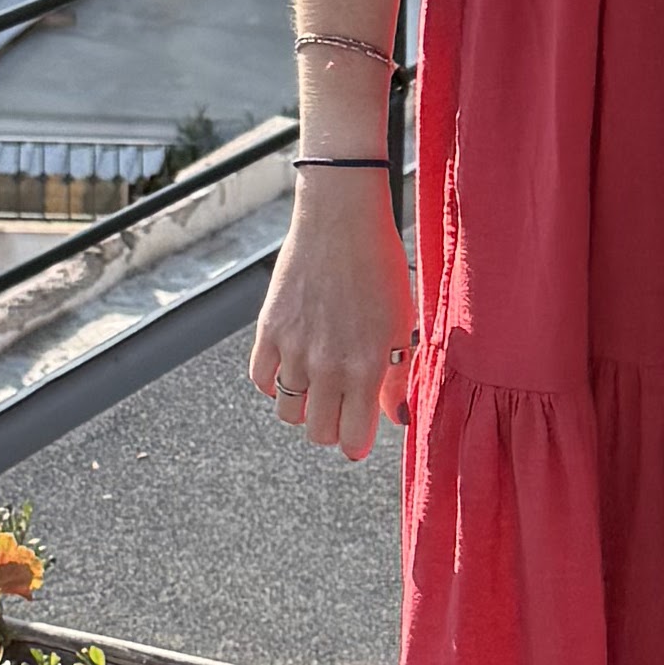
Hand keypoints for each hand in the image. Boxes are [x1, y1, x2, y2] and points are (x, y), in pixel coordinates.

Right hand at [248, 178, 409, 461]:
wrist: (341, 221)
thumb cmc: (380, 268)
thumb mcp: (403, 323)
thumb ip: (399, 376)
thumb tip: (396, 417)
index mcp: (366, 367)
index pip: (352, 438)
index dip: (356, 443)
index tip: (357, 436)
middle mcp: (327, 366)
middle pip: (317, 432)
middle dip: (331, 428)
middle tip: (341, 408)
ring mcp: (294, 349)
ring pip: (287, 413)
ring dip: (303, 408)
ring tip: (317, 387)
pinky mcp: (269, 330)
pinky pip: (261, 380)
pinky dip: (274, 383)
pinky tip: (291, 369)